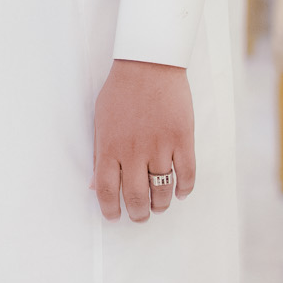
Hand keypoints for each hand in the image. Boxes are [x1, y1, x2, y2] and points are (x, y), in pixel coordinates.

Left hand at [90, 59, 195, 221]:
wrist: (148, 64)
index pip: (107, 189)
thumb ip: (99, 154)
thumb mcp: (101, 121)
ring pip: (162, 189)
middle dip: (138, 213)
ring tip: (158, 207)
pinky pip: (187, 174)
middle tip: (140, 216)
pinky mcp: (182, 139)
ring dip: (161, 204)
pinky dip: (184, 189)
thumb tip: (95, 186)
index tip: (114, 217)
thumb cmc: (120, 91)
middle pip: (136, 196)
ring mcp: (160, 145)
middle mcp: (134, 150)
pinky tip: (180, 192)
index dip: (111, 209)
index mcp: (110, 146)